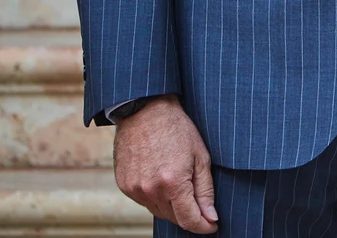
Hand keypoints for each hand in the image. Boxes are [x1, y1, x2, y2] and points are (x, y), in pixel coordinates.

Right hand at [113, 96, 218, 233]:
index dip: (203, 226)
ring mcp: (135, 189)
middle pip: (174, 218)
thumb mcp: (201, 157)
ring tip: (180, 184)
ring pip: (158, 212)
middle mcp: (151, 190)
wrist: (145, 111)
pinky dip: (156, 197)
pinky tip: (163, 180)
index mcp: (173, 183)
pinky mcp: (124, 185)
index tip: (212, 225)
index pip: (189, 220)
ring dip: (172, 207)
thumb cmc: (177, 129)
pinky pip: (144, 202)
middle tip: (200, 202)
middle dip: (189, 215)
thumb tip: (210, 217)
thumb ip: (205, 191)